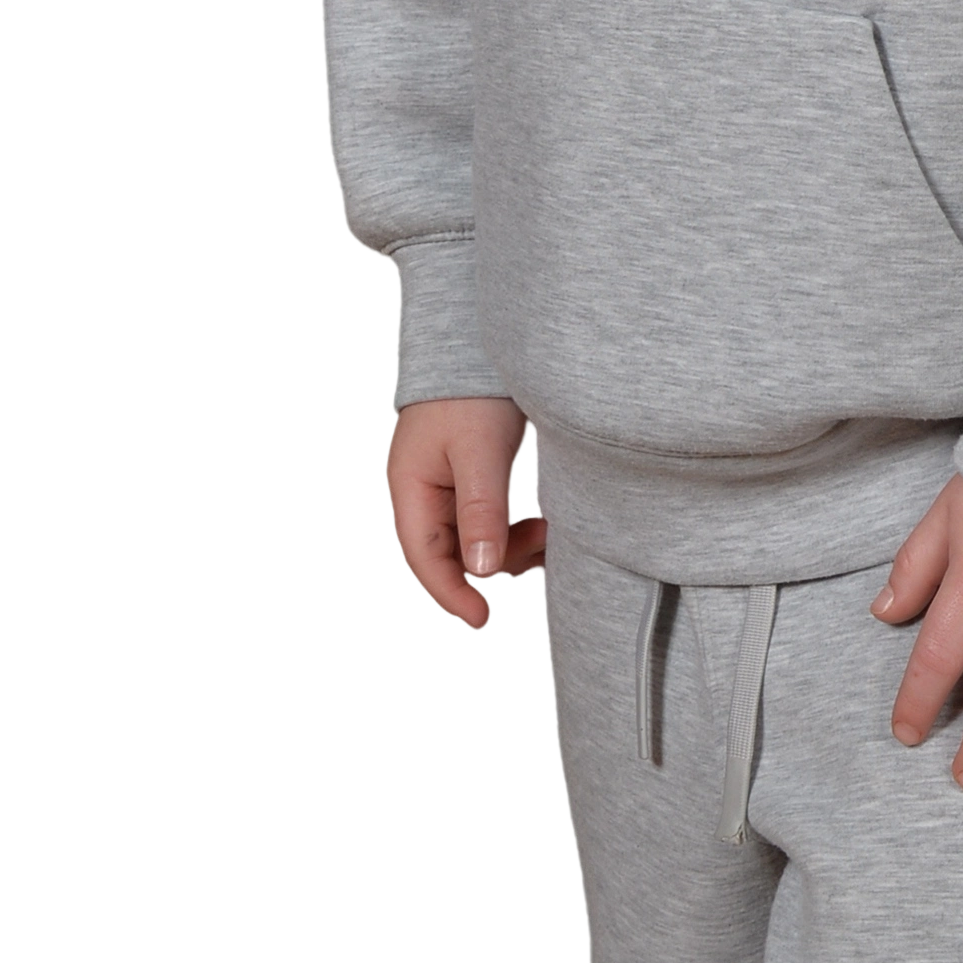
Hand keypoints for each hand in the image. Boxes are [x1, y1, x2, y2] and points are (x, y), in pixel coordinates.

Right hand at [386, 395, 547, 629]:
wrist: (479, 342)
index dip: (451, 595)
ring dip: (510, 546)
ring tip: (550, 533)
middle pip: (452, 553)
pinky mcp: (471, 475)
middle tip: (544, 554)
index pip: (425, 560)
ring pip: (475, 538)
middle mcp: (423, 491)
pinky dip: (514, 526)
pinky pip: (488, 518)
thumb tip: (482, 569)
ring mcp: (446, 484)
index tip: (483, 620)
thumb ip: (480, 509)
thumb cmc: (473, 391)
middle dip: (495, 564)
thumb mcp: (480, 451)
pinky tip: (544, 522)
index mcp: (411, 488)